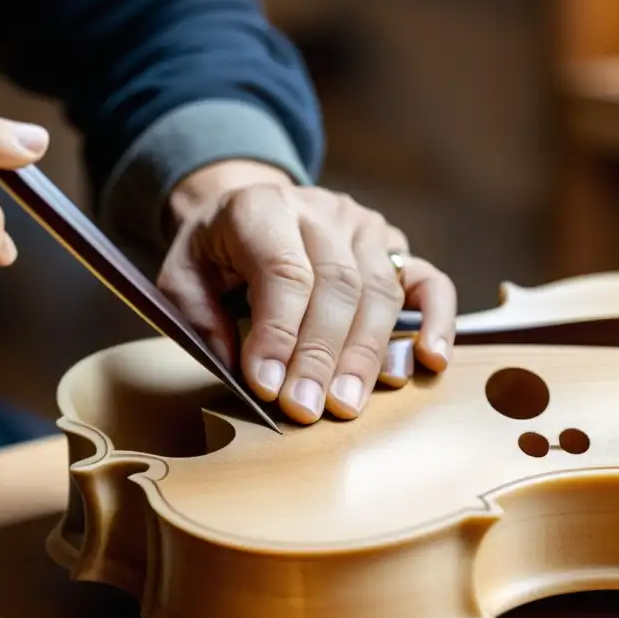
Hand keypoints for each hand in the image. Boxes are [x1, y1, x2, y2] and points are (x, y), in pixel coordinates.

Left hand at [157, 160, 456, 424]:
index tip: (267, 387)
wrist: (247, 207)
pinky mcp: (394, 246)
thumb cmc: (213, 252)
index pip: (284, 271)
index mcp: (262, 207)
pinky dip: (437, 322)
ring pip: (381, 290)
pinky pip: (430, 282)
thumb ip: (200, 319)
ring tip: (347, 405)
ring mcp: (364, 226)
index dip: (280, 332)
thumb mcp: (180, 276)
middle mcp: (321, 210)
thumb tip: (250, 373)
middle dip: (321, 355)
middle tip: (306, 410)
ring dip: (367, 355)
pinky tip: (429, 362)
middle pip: (337, 285)